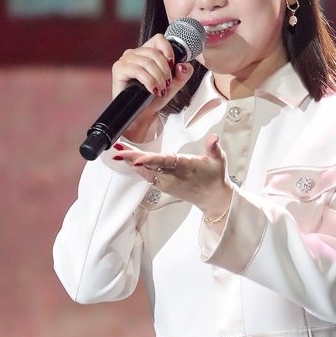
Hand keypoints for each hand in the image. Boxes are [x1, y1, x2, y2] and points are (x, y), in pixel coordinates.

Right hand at [111, 33, 193, 142]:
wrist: (142, 114)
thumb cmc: (153, 99)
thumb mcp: (173, 85)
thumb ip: (183, 74)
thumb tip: (184, 65)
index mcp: (146, 52)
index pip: (159, 39)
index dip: (168, 50)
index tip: (172, 66)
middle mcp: (135, 53)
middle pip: (154, 52)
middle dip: (165, 70)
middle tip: (166, 84)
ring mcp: (125, 60)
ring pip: (147, 61)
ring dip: (158, 78)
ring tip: (160, 90)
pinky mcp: (119, 68)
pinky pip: (137, 70)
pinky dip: (148, 81)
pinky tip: (152, 90)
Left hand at [112, 132, 232, 218]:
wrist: (212, 198)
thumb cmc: (214, 177)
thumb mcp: (218, 160)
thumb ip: (214, 147)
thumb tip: (214, 138)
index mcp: (184, 167)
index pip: (164, 162)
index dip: (149, 160)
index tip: (136, 159)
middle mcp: (172, 176)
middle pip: (148, 165)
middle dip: (131, 157)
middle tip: (117, 149)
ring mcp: (165, 182)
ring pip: (144, 170)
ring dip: (130, 160)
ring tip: (118, 150)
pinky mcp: (163, 186)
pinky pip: (146, 175)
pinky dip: (136, 166)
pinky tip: (128, 159)